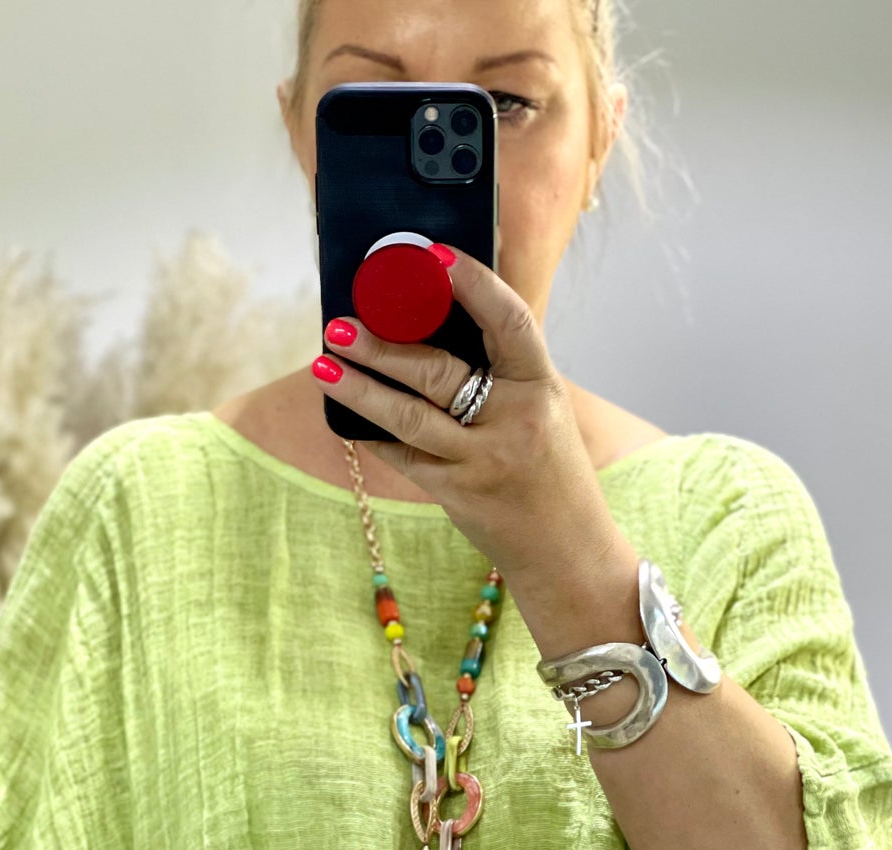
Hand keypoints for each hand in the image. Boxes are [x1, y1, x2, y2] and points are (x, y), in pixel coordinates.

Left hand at [312, 244, 636, 624]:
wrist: (567, 551)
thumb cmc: (551, 472)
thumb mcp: (542, 412)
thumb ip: (502, 374)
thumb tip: (432, 323)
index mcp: (541, 388)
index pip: (508, 321)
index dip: (472, 283)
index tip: (433, 256)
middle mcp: (514, 422)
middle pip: (438, 372)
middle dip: (383, 345)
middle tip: (342, 324)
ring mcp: (483, 462)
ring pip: (409, 417)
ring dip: (361, 389)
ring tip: (324, 364)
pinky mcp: (457, 495)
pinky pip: (404, 457)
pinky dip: (375, 435)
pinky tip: (348, 418)